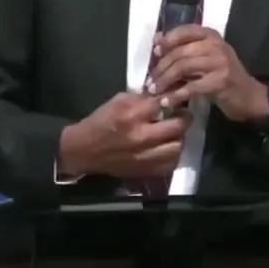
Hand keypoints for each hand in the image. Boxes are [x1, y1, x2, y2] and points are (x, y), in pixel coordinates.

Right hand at [58, 92, 190, 178]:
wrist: (84, 150)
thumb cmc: (101, 122)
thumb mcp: (117, 101)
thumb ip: (141, 98)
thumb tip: (162, 97)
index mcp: (131, 116)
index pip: (162, 104)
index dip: (172, 99)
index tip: (175, 99)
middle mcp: (141, 137)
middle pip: (177, 126)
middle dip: (183, 118)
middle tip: (182, 115)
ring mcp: (145, 156)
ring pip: (177, 146)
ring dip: (179, 137)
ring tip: (174, 133)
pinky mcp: (145, 171)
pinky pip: (170, 164)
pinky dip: (172, 155)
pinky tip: (167, 148)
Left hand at [147, 26, 268, 122]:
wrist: (249, 96)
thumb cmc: (223, 76)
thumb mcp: (205, 57)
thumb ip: (184, 48)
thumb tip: (157, 39)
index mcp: (211, 35)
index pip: (184, 31)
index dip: (167, 41)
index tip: (155, 54)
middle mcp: (216, 45)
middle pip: (180, 52)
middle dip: (161, 68)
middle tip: (150, 82)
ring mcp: (219, 62)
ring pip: (183, 68)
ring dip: (165, 81)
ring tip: (155, 92)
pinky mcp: (220, 81)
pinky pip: (191, 87)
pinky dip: (176, 95)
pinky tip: (167, 102)